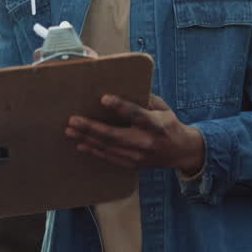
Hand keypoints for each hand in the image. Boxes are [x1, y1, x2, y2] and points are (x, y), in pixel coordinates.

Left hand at [66, 94, 205, 174]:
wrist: (182, 152)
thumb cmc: (169, 124)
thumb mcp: (163, 108)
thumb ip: (145, 99)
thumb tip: (124, 86)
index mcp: (156, 125)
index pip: (136, 114)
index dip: (120, 107)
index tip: (104, 98)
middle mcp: (146, 142)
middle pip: (115, 135)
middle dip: (92, 128)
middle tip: (73, 120)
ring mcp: (138, 157)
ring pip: (108, 148)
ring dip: (87, 139)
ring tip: (70, 131)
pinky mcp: (132, 165)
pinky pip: (109, 158)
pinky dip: (94, 151)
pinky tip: (80, 144)